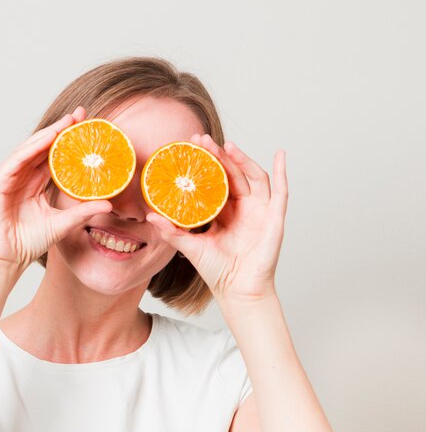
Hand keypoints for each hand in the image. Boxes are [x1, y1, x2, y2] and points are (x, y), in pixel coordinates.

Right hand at [0, 106, 112, 270]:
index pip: (54, 158)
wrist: (7, 259)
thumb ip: (83, 212)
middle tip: (81, 114)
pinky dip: (32, 148)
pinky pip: (17, 160)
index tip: (89, 128)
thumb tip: (109, 204)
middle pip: (43, 148)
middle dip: (61, 130)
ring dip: (48, 133)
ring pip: (30, 149)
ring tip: (68, 121)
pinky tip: (48, 138)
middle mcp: (21, 177)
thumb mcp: (62, 224)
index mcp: (35, 185)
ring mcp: (7, 178)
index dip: (69, 142)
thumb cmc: (29, 243)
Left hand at [146, 135, 288, 302]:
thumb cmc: (218, 271)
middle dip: (219, 156)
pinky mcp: (274, 218)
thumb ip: (172, 231)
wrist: (237, 291)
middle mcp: (242, 208)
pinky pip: (281, 192)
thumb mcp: (191, 247)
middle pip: (232, 174)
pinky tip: (280, 155)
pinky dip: (282, 172)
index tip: (190, 147)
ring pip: (253, 177)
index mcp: (223, 212)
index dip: (205, 163)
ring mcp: (259, 211)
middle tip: (202, 140)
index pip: (215, 181)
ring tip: (228, 145)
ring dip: (243, 159)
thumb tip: (149, 216)